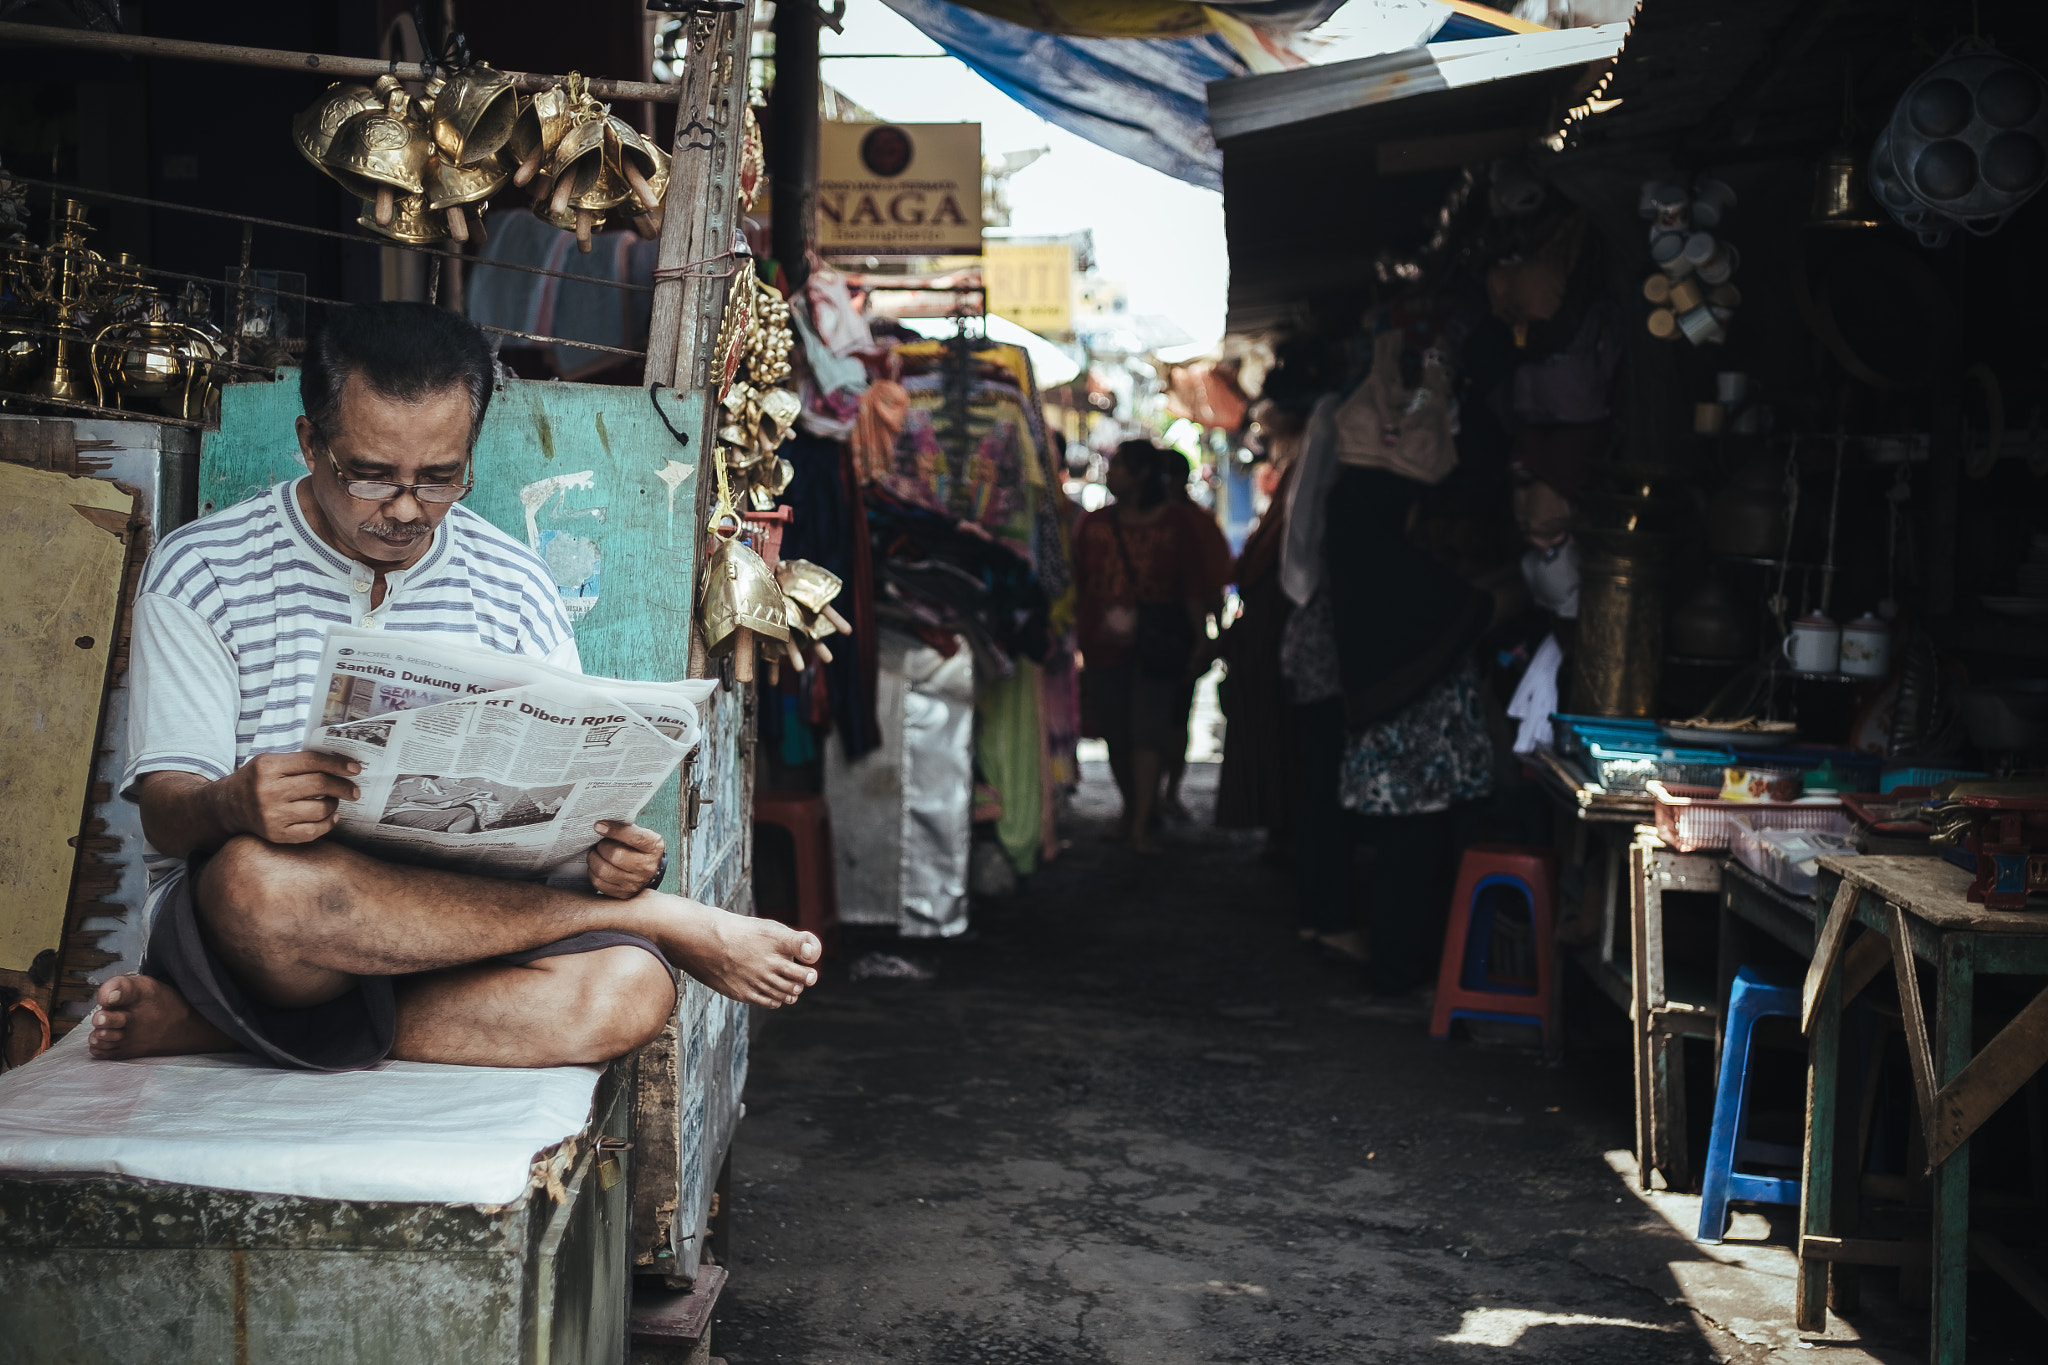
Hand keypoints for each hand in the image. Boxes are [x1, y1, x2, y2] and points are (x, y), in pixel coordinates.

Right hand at [214, 751, 361, 844]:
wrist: (227, 806)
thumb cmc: (256, 780)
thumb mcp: (270, 761)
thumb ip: (300, 761)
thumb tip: (341, 763)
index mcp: (268, 767)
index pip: (313, 762)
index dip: (338, 765)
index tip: (356, 768)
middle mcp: (269, 791)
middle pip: (319, 785)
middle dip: (343, 786)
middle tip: (354, 789)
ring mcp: (272, 815)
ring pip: (320, 810)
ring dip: (334, 804)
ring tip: (333, 801)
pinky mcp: (276, 834)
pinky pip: (313, 832)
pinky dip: (328, 824)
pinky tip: (331, 817)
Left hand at [590, 820, 664, 898]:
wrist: (647, 870)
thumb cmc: (638, 847)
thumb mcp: (640, 833)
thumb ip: (626, 828)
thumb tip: (601, 825)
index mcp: (653, 847)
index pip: (634, 837)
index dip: (614, 830)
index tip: (598, 826)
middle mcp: (647, 867)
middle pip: (615, 856)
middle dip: (601, 847)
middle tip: (598, 844)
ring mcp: (636, 883)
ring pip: (604, 871)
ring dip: (594, 859)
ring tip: (595, 854)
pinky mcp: (623, 894)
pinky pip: (599, 883)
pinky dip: (593, 872)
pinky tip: (597, 866)